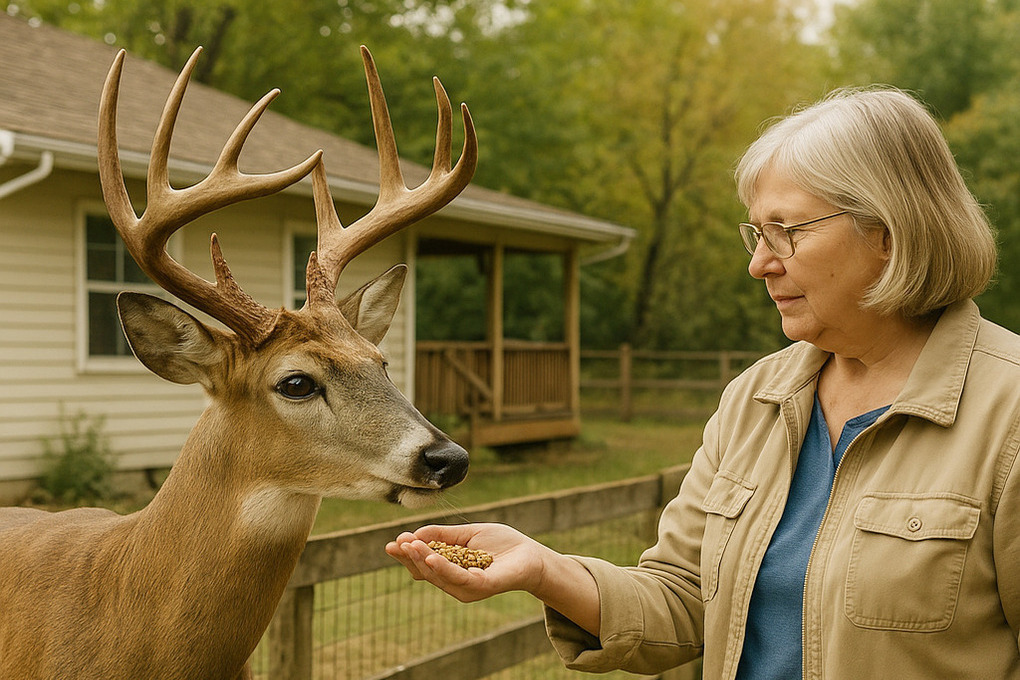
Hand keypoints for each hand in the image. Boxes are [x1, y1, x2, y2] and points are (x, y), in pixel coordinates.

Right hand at [386, 523, 544, 602]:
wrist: (532, 555)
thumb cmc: (502, 544)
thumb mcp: (467, 534)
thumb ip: (443, 534)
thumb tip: (414, 533)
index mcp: (451, 570)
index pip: (423, 564)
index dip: (407, 555)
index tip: (391, 544)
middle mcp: (456, 583)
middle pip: (426, 572)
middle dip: (409, 557)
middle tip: (396, 543)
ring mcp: (468, 588)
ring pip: (438, 575)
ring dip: (422, 559)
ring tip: (409, 545)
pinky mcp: (482, 587)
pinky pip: (458, 578)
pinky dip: (442, 568)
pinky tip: (430, 557)